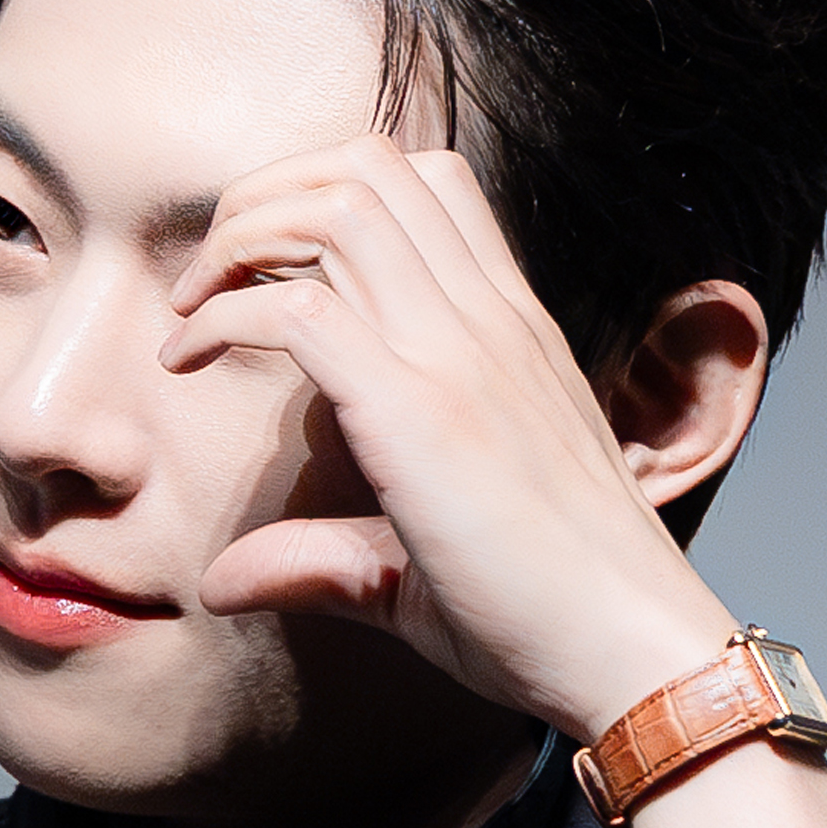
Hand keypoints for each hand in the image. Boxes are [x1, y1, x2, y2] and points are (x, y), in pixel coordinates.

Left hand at [160, 131, 747, 742]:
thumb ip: (327, 556)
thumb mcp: (421, 570)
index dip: (323, 195)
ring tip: (193, 308)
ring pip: (337, 208)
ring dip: (241, 237)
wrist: (637, 659)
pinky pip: (300, 306)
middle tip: (208, 277)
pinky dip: (227, 313)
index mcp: (511, 335)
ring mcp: (460, 359)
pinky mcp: (420, 413)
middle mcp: (489, 324)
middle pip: (368, 168)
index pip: (426, 185)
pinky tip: (188, 361)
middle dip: (263, 198)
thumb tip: (219, 582)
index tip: (258, 270)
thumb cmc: (553, 620)